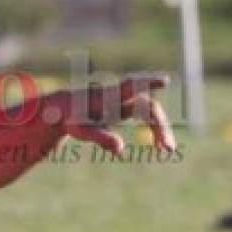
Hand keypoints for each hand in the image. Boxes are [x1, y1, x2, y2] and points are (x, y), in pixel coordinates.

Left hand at [50, 74, 176, 155]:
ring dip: (161, 131)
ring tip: (166, 151)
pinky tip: (160, 148)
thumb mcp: (81, 130)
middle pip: (148, 106)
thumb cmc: (70, 118)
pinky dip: (154, 133)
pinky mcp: (126, 111)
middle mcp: (120, 97)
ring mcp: (125, 103)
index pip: (131, 86)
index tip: (165, 81)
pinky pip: (146, 119)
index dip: (148, 82)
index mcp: (108, 97)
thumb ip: (99, 137)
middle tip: (166, 149)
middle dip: (159, 125)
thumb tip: (120, 149)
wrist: (65, 109)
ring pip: (151, 113)